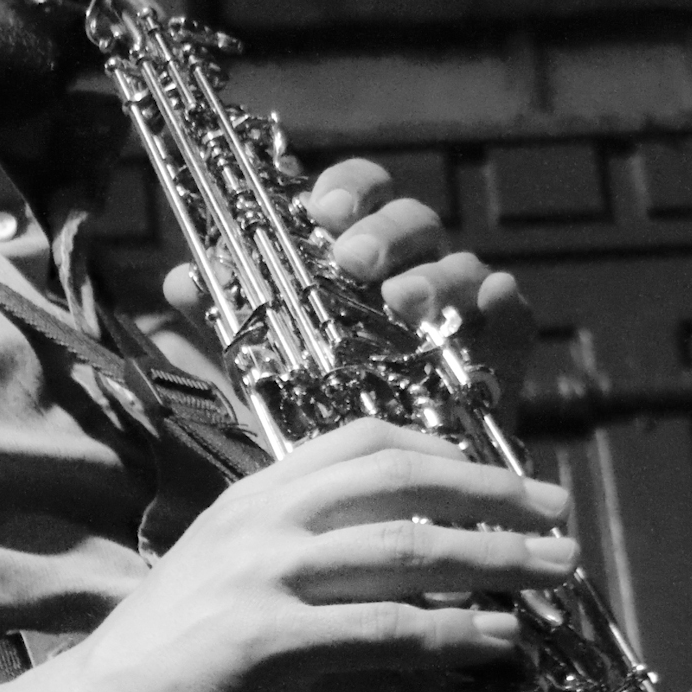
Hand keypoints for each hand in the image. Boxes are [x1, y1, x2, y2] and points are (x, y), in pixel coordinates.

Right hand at [29, 417, 575, 691]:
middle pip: (403, 481)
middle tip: (557, 515)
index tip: (503, 478)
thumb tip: (425, 690)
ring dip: (497, 562)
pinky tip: (497, 642)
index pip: (363, 443)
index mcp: (253, 501)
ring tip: (554, 575)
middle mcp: (262, 522)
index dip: (446, 453)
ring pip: (409, 553)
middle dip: (495, 495)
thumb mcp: (256, 638)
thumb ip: (344, 652)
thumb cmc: (167, 686)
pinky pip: (386, 631)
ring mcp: (264, 577)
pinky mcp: (270, 642)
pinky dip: (453, 636)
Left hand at [163, 157, 534, 415]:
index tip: (321, 214)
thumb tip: (177, 279)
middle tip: (354, 262)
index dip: (345, 191)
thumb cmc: (324, 424)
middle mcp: (410, 275)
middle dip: (384, 231)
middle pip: (412, 220)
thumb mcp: (263, 376)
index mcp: (356, 266)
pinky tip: (488, 305)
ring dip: (433, 273)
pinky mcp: (502, 352)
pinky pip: (514, 313)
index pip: (356, 198)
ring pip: (460, 262)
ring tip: (404, 303)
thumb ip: (226, 328)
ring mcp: (460, 312)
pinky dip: (502, 302)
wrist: (387, 500)